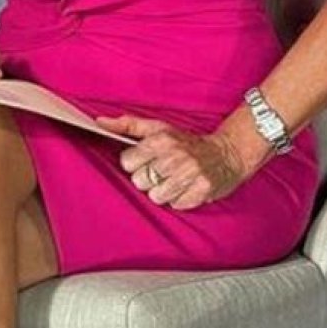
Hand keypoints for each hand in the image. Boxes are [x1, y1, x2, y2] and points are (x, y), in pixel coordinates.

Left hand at [96, 114, 245, 209]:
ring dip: (163, 191)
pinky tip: (187, 188)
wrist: (229, 153)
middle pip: (139, 181)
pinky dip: (180, 199)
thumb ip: (127, 125)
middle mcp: (175, 157)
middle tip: (163, 171)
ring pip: (156, 196)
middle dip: (148, 178)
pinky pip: (176, 205)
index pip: (127, 162)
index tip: (147, 160)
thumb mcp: (159, 128)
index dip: (135, 163)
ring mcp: (190, 175)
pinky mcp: (202, 191)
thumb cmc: (187, 142)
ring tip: (174, 180)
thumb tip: (98, 122)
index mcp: (161, 139)